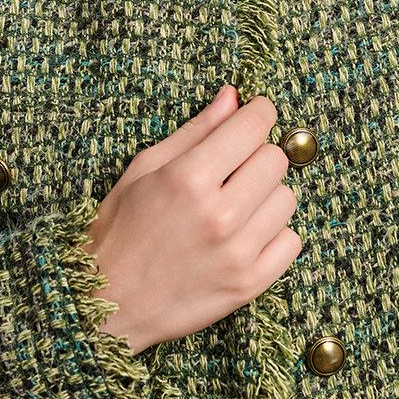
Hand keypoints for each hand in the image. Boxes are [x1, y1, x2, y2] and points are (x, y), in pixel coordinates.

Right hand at [79, 85, 301, 353]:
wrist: (107, 301)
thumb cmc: (119, 229)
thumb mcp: (145, 168)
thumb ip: (195, 131)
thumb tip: (232, 96)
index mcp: (189, 178)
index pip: (252, 127)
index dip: (258, 112)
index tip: (256, 112)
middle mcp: (219, 214)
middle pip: (275, 160)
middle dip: (257, 154)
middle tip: (234, 166)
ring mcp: (237, 252)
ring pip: (286, 199)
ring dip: (265, 195)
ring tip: (234, 204)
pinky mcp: (249, 284)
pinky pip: (291, 242)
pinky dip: (273, 234)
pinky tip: (244, 234)